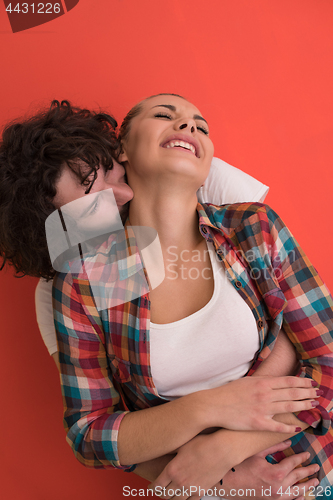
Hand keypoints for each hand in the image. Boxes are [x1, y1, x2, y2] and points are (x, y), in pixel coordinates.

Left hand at [147, 432, 238, 499]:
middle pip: (165, 494)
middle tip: (159, 489)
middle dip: (160, 493)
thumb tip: (161, 450)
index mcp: (172, 469)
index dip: (152, 487)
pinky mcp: (201, 491)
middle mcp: (180, 481)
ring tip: (170, 494)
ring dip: (171, 498)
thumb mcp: (182, 444)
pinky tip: (183, 497)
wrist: (222, 449)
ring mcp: (191, 488)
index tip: (151, 486)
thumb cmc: (202, 443)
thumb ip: (170, 451)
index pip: (157, 485)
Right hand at [204, 376, 318, 432]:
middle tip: (318, 394)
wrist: (214, 405)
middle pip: (292, 393)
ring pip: (289, 407)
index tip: (312, 383)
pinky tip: (299, 427)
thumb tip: (278, 379)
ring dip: (303, 406)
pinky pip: (278, 426)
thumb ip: (263, 380)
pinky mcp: (258, 423)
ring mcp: (262, 409)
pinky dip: (290, 427)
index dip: (302, 382)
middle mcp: (265, 395)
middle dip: (307, 393)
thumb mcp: (247, 381)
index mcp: (262, 383)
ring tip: (314, 405)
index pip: (288, 381)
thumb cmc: (229, 392)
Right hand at [219, 441, 319, 499]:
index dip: (301, 458)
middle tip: (315, 466)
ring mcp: (276, 497)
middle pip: (298, 477)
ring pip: (297, 492)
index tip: (306, 454)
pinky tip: (302, 496)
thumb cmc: (240, 467)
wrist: (228, 484)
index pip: (293, 463)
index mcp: (276, 473)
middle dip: (308, 471)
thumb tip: (288, 442)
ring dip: (307, 486)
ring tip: (315, 481)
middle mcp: (279, 487)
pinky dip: (297, 498)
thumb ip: (273, 446)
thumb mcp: (256, 453)